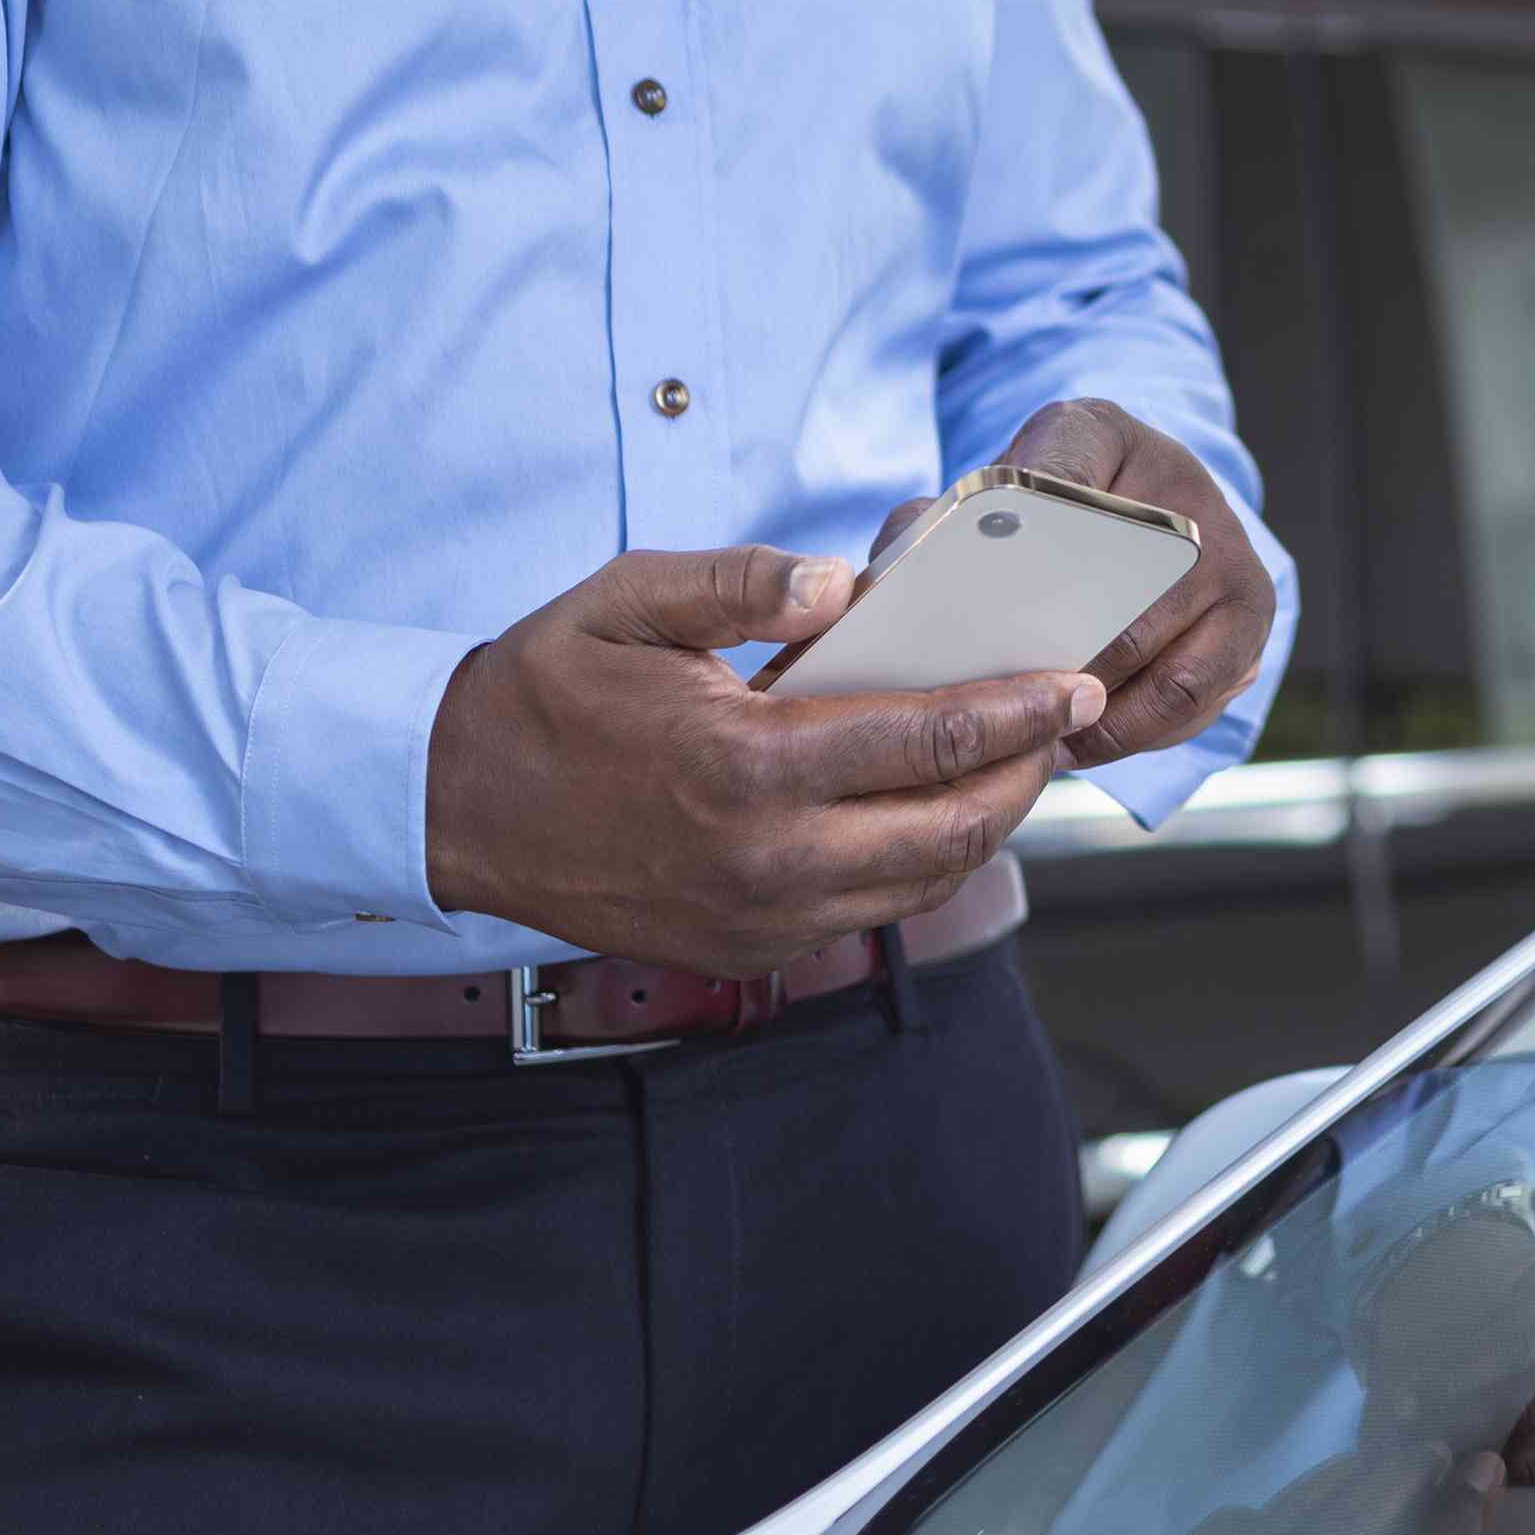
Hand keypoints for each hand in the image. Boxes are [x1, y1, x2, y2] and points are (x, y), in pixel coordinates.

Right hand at [422, 546, 1097, 971]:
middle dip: (1026, 772)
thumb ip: (743, 581)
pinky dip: (922, 866)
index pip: (928, 741)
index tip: (1076, 683)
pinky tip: (934, 811)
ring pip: (922, 884)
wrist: (457, 807)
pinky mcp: (746, 953)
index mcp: (746, 764)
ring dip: (983, 823)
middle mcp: (765, 859)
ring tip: (1014, 760)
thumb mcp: (629, 598)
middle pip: (952, 828)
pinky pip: (871, 916)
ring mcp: (758, 919)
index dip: (1020, 711)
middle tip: (1064, 718)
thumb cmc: (546, 690)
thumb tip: (845, 582)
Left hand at [901, 400, 1278, 773]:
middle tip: (991, 704)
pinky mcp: (1254, 618)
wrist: (1151, 515)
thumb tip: (895, 588)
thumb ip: (931, 527)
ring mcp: (1231, 552)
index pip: (1061, 461)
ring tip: (1032, 739)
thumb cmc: (1047, 518)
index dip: (1019, 520)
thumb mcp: (988, 499)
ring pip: (1154, 656)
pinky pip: (1192, 699)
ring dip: (1091, 710)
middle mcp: (1182, 484)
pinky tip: (1080, 742)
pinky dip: (1133, 732)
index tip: (979, 581)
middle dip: (1049, 656)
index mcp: (1103, 434)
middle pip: (1113, 587)